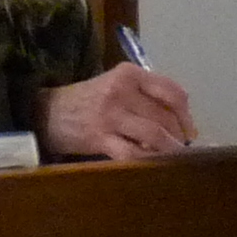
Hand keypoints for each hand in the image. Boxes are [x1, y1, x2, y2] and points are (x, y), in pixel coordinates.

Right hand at [40, 61, 195, 159]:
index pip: (172, 92)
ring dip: (169, 149)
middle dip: (178, 135)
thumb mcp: (117, 84)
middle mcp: (121, 91)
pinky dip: (147, 159)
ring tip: (172, 156)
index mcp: (129, 74)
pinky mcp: (99, 137)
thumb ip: (147, 95)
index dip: (186, 114)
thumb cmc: (89, 99)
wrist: (46, 112)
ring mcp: (110, 115)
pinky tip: (150, 162)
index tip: (189, 129)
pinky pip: (132, 152)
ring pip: (154, 134)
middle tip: (180, 147)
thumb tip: (182, 121)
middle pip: (165, 116)